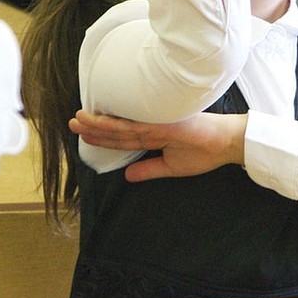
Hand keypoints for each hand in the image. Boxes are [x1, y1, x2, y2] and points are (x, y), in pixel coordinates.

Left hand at [70, 110, 246, 181]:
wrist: (226, 143)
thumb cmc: (204, 152)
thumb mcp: (171, 167)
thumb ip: (149, 169)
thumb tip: (127, 176)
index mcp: (153, 136)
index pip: (122, 137)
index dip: (102, 136)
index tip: (83, 132)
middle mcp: (152, 127)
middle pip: (117, 130)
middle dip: (94, 128)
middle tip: (72, 122)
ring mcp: (158, 124)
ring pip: (123, 127)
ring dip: (100, 125)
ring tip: (79, 121)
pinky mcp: (165, 124)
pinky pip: (138, 127)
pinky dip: (120, 126)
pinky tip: (103, 123)